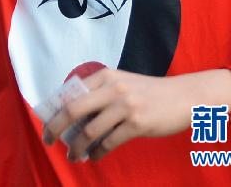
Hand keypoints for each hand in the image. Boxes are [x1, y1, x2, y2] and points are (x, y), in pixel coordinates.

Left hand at [42, 68, 193, 162]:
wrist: (184, 96)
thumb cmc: (150, 92)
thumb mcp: (123, 83)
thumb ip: (101, 93)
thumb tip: (74, 115)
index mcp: (106, 75)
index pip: (71, 91)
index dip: (55, 108)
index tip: (47, 121)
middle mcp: (113, 88)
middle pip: (73, 109)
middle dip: (55, 127)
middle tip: (47, 140)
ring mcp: (125, 106)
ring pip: (89, 131)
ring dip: (77, 147)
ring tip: (73, 155)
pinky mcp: (136, 124)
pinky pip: (108, 143)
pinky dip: (97, 153)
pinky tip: (94, 156)